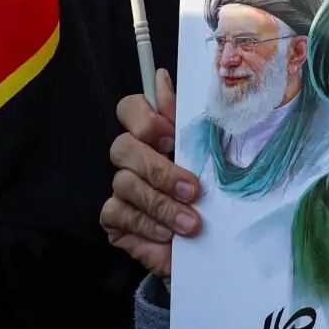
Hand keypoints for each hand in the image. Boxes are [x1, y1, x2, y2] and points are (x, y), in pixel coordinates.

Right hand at [100, 68, 202, 278]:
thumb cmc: (213, 200)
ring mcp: (121, 189)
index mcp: (155, 136)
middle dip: (159, 169)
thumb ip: (189, 122)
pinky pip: (119, 214)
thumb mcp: (212, 160)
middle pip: (123, 146)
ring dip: (161, 203)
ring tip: (190, 223)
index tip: (170, 136)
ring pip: (124, 183)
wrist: (210, 251)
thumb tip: (164, 77)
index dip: (144, 117)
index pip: (130, 108)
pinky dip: (146, 224)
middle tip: (192, 189)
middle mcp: (133, 158)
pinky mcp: (115, 220)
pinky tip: (168, 235)